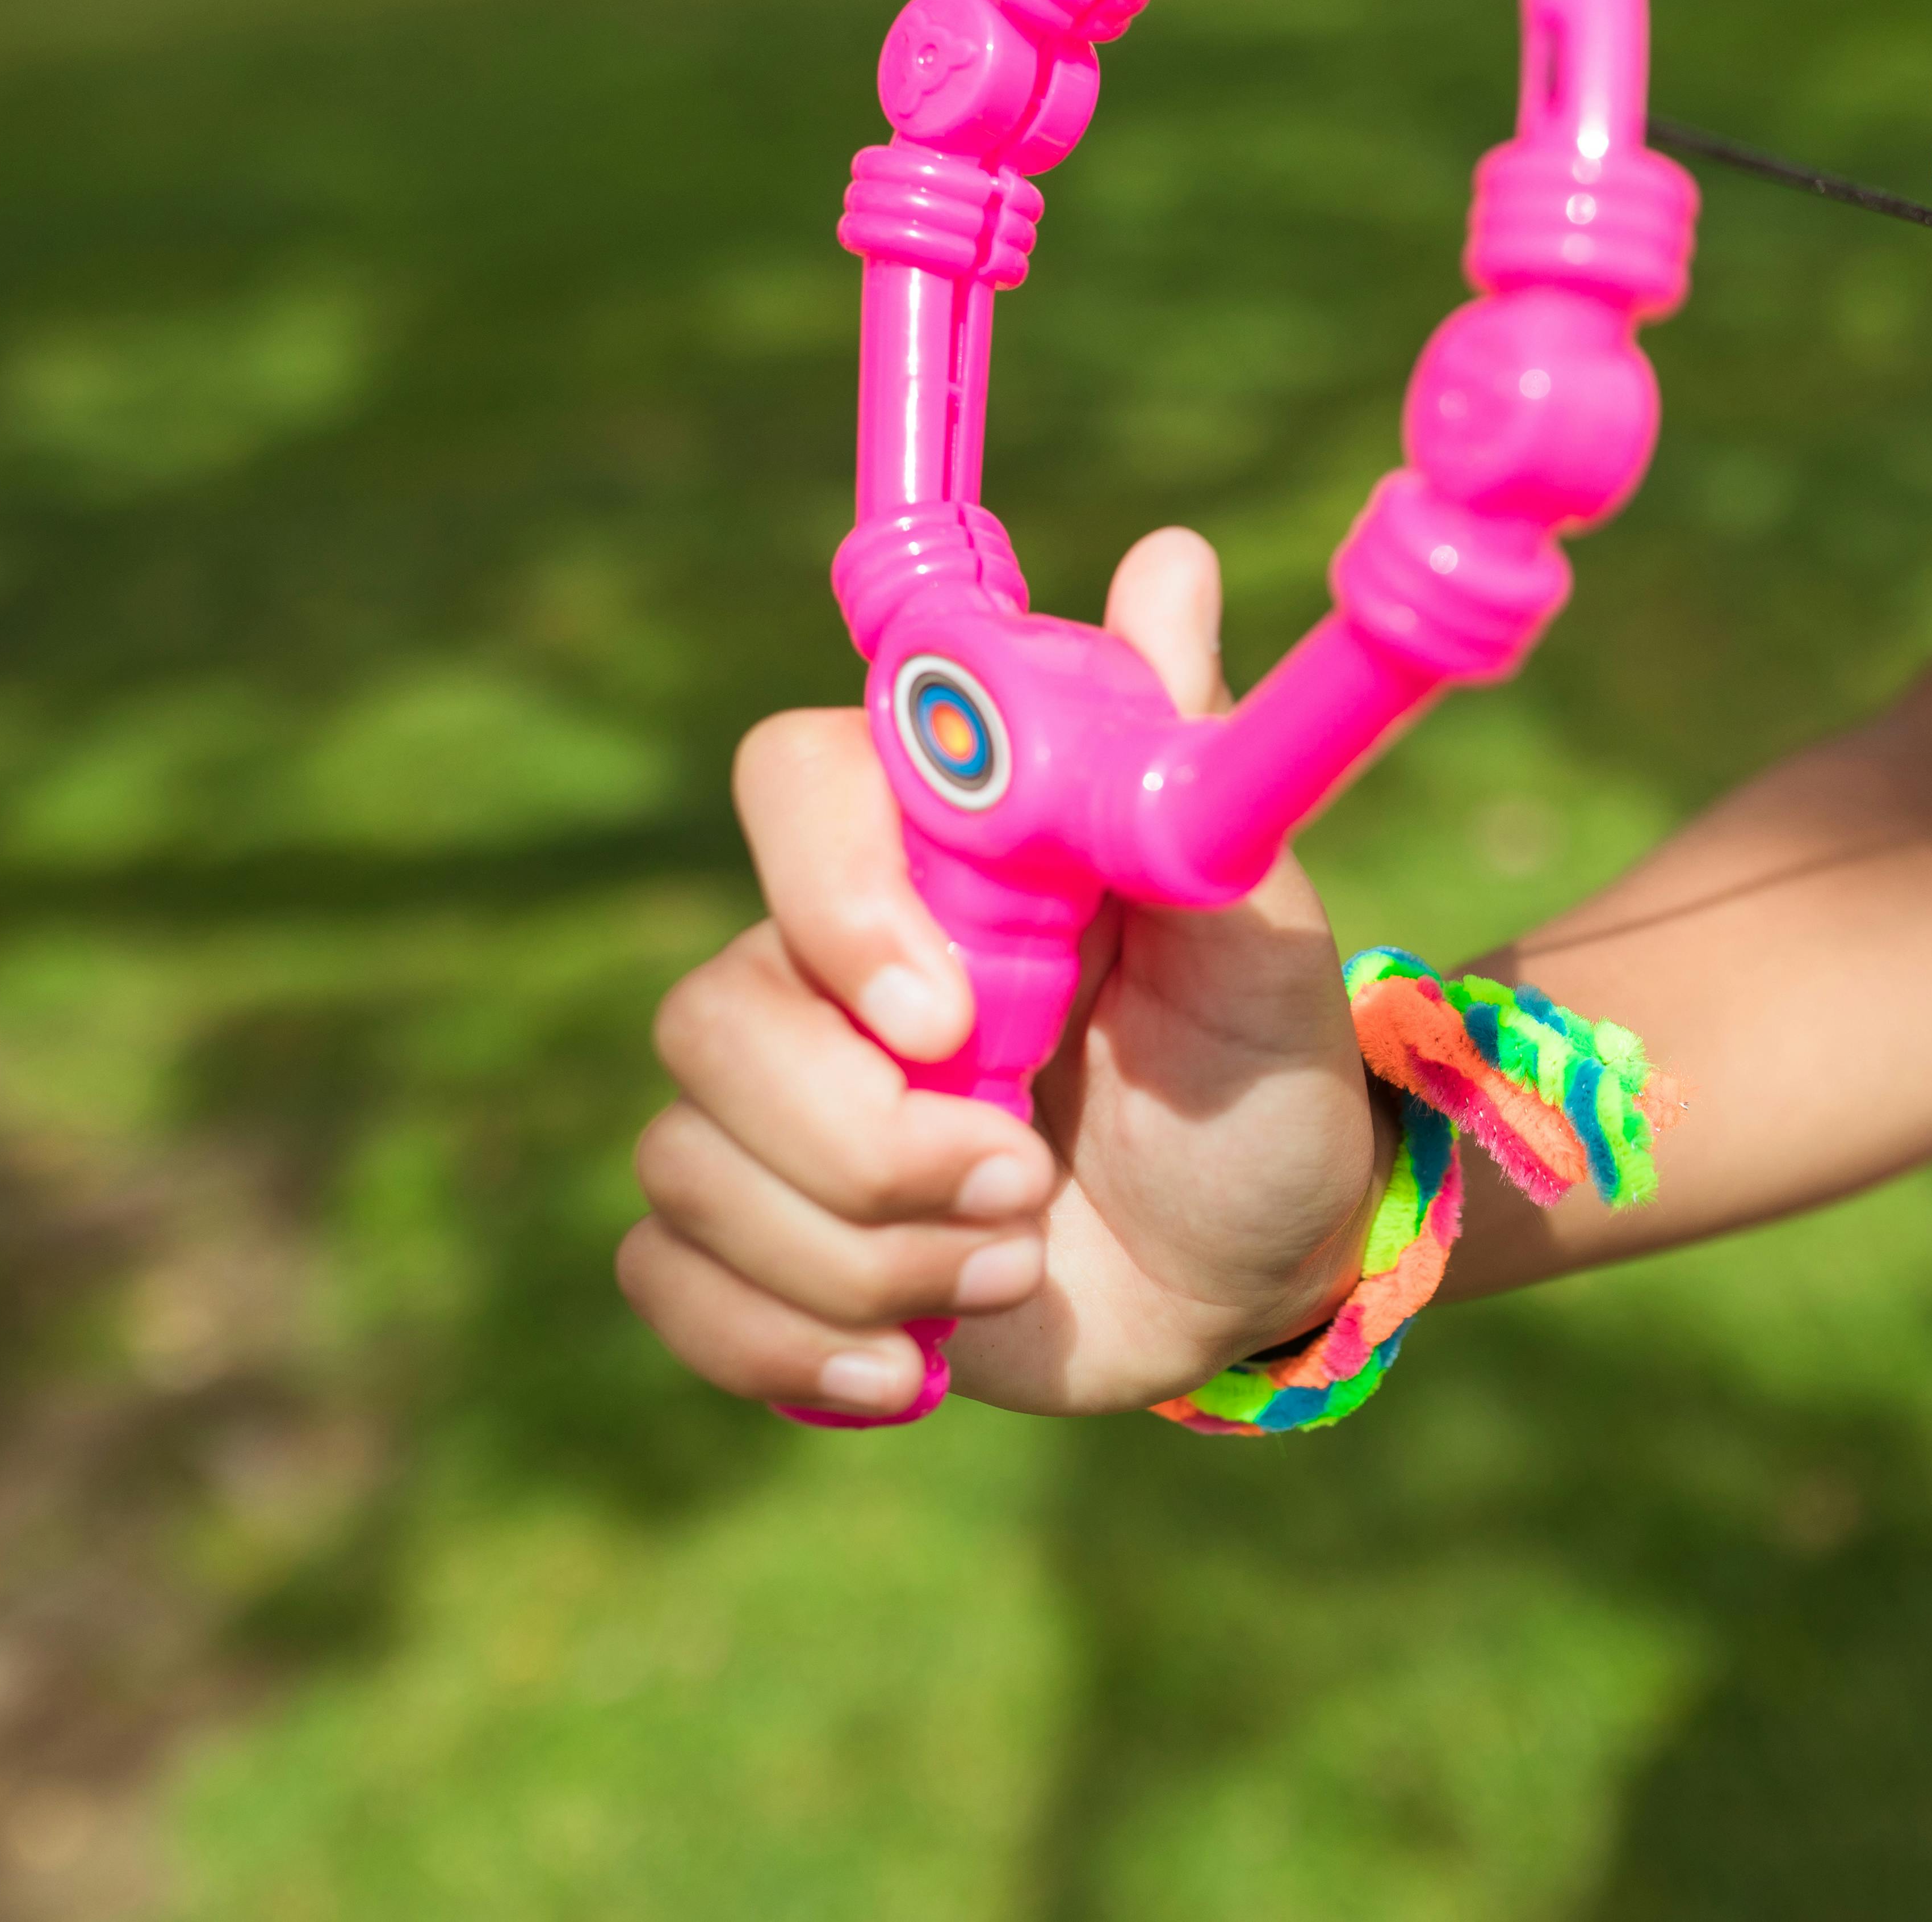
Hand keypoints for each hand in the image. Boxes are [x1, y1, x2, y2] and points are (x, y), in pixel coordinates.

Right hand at [620, 528, 1387, 1418]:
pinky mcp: (763, 1235)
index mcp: (934, 850)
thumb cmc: (1262, 1068)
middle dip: (869, 1142)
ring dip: (868, 1258)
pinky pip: (669, 1278)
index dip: (833, 903)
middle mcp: (828, 959)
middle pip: (709, 1016)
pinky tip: (909, 1372)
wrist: (1262, 1252)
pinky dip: (783, 1343)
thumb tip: (1172, 560)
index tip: (946, 1017)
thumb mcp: (1256, 932)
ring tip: (1018, 1266)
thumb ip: (1185, 774)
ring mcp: (780, 1102)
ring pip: (688, 1162)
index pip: (790, 784)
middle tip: (1028, 1183)